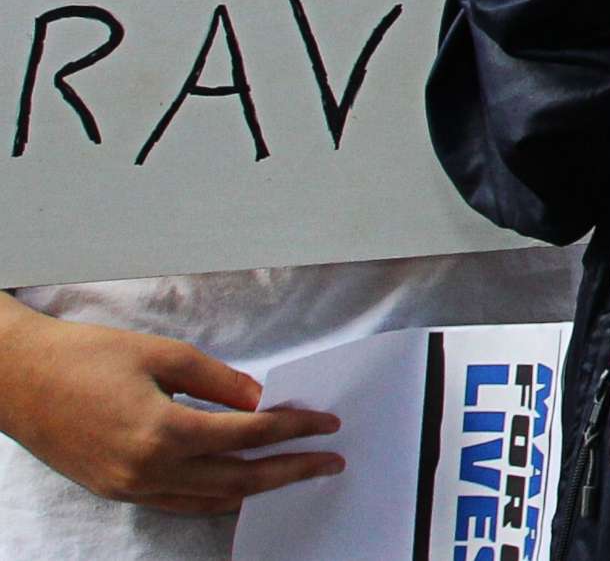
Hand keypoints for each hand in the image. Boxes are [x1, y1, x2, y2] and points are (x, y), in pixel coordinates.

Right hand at [0, 307, 340, 515]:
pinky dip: (217, 497)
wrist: (19, 380)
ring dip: (258, 487)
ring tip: (295, 473)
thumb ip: (220, 380)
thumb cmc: (86, 357)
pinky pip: (180, 502)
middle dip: (291, 469)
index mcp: (163, 431)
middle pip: (239, 477)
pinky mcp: (117, 490)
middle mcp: (149, 469)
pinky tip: (239, 487)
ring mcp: (131, 486)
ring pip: (211, 497)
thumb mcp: (164, 354)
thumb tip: (260, 399)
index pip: (248, 436)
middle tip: (329, 461)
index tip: (325, 423)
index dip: (293, 428)